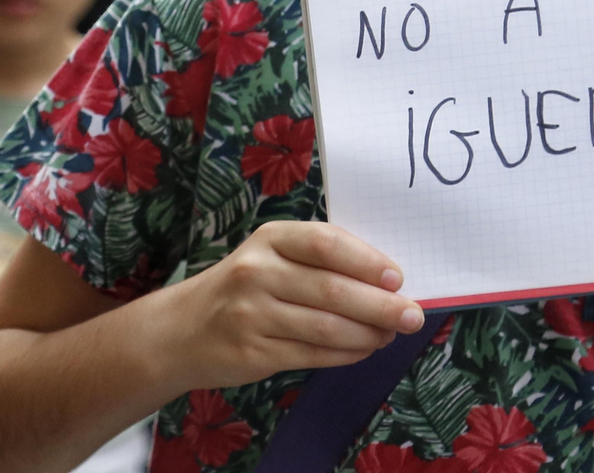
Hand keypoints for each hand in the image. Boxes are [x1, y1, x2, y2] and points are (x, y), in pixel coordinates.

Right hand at [162, 221, 423, 390]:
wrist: (181, 330)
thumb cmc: (243, 287)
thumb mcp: (272, 257)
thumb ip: (320, 262)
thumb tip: (386, 282)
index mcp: (270, 239)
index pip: (325, 243)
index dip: (366, 260)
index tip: (397, 277)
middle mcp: (257, 273)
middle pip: (332, 290)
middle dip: (380, 306)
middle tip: (412, 316)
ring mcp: (252, 315)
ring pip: (326, 327)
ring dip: (367, 335)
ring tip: (389, 335)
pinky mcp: (253, 353)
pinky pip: (312, 355)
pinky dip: (345, 354)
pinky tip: (362, 350)